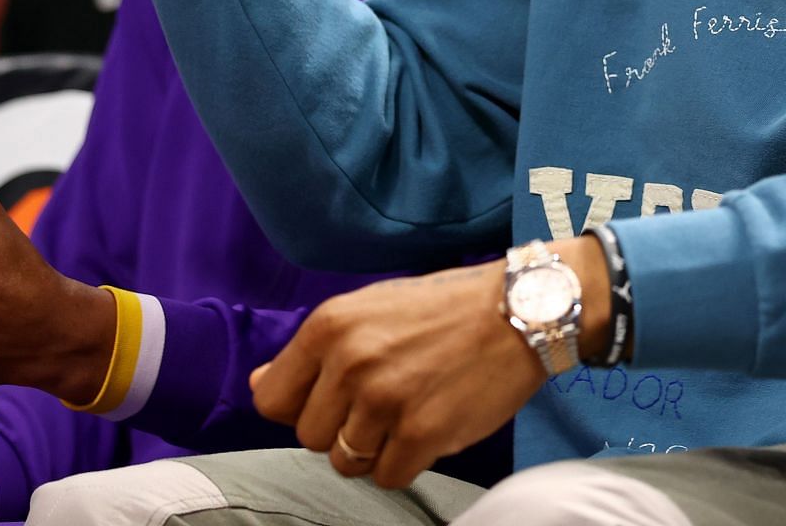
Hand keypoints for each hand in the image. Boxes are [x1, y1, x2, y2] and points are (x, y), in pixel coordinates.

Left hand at [251, 239, 610, 489]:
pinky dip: (406, 464)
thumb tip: (263, 385)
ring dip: (375, 450)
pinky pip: (387, 477)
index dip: (301, 408)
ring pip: (346, 462)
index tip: (333, 401)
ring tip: (409, 415)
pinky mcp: (422, 432)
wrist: (522, 308)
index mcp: (331, 326)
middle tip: (383, 405)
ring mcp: (386, 400)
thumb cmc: (448, 308)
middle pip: (309, 437)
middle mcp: (351, 362)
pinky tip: (429, 429)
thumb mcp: (372, 307)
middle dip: (341, 431)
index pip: (272, 399)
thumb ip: (317, 350)